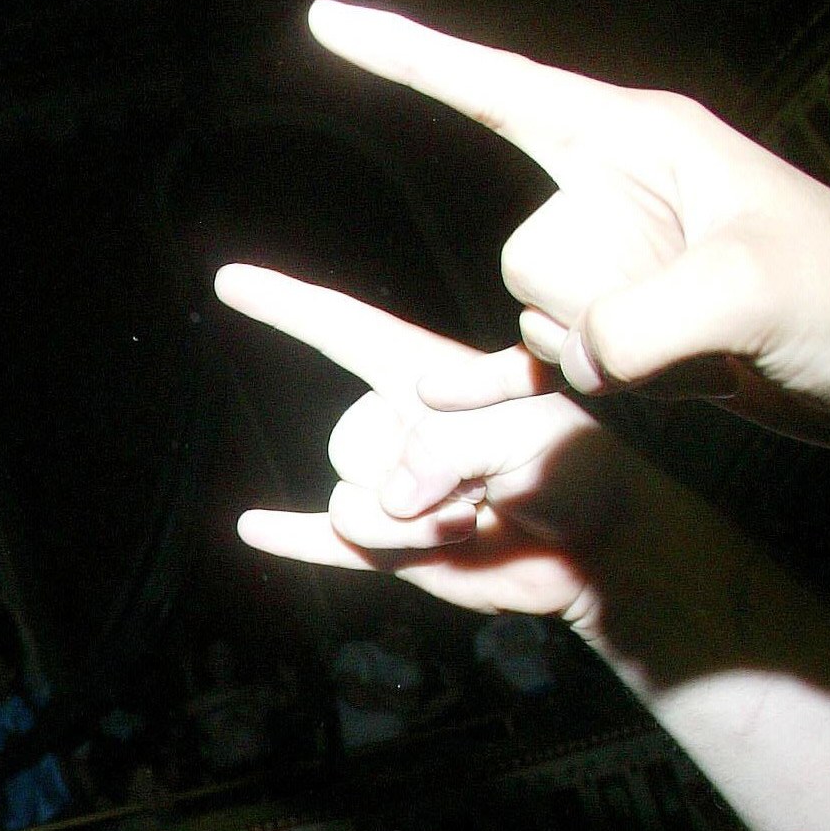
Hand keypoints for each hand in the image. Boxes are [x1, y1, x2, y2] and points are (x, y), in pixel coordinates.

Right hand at [216, 264, 658, 632]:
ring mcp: (392, 488)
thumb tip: (385, 500)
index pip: (345, 331)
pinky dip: (290, 536)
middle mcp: (400, 427)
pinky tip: (250, 527)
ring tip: (474, 522)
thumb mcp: (528, 432)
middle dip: (414, 476)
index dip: (286, 304)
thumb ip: (448, 450)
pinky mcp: (393, 547)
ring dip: (411, 527)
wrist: (599, 550)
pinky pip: (324, 540)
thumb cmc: (579, 471)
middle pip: (349, 441)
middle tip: (487, 489)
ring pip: (350, 503)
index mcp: (428, 379)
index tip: (229, 280)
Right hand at [304, 2, 829, 447]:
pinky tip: (487, 398)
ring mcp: (617, 263)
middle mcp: (618, 189)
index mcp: (641, 138)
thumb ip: (646, 322)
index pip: (496, 86)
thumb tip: (578, 355)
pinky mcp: (623, 330)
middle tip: (708, 325)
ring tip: (714, 359)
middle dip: (592, 307)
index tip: (324, 23)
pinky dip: (530, 383)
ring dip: (611, 362)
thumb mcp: (757, 294)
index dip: (405, 55)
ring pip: (537, 320)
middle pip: (525, 253)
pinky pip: (541, 357)